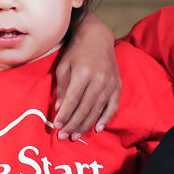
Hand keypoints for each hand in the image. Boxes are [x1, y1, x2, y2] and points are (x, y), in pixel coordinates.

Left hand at [53, 12, 120, 139]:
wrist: (97, 36)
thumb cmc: (76, 51)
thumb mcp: (64, 66)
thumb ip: (62, 87)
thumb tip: (60, 108)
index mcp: (83, 73)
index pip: (73, 100)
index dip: (64, 115)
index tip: (56, 127)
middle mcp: (98, 79)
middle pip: (85, 108)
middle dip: (73, 124)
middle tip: (63, 137)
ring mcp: (110, 83)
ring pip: (97, 110)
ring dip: (85, 125)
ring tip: (75, 135)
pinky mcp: (117, 85)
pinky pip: (112, 106)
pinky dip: (105, 119)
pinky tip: (97, 128)